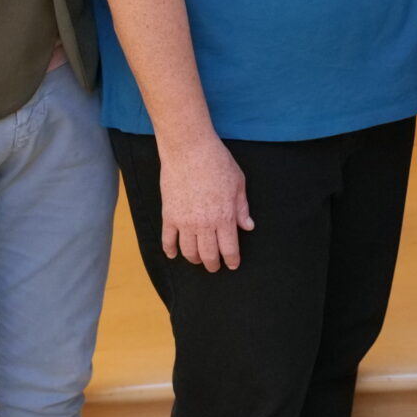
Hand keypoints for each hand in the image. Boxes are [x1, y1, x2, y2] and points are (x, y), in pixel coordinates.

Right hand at [161, 135, 253, 270]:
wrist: (189, 150)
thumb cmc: (217, 162)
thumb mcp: (238, 183)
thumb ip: (242, 208)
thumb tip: (248, 226)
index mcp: (224, 217)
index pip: (229, 249)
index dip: (232, 260)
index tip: (233, 264)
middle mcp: (204, 224)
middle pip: (208, 254)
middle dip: (213, 264)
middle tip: (215, 267)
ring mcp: (184, 221)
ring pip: (189, 251)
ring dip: (194, 259)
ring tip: (198, 260)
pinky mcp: (168, 215)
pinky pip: (168, 240)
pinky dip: (170, 250)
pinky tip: (173, 254)